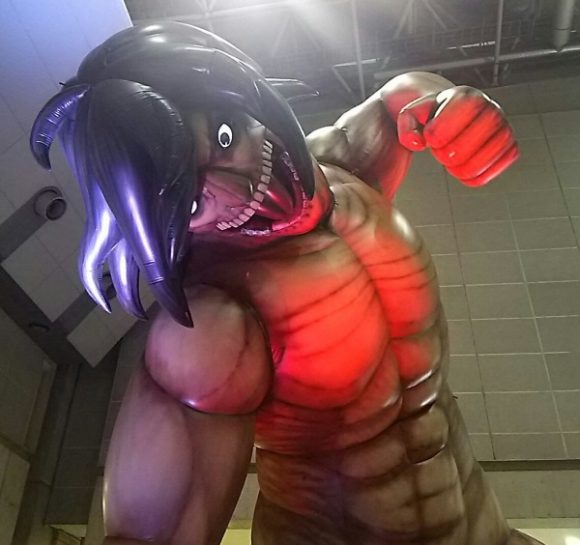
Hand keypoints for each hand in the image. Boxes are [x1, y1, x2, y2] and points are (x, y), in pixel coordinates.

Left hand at [397, 86, 518, 186]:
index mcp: (466, 96)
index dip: (440, 131)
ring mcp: (503, 127)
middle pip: (479, 133)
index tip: (429, 138)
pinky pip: (503, 163)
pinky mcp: (509, 146)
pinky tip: (461, 171)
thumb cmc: (430, 118)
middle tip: (439, 153)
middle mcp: (490, 108)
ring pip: (494, 150)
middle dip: (452, 152)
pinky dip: (478, 175)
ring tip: (450, 162)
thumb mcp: (410, 116)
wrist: (448, 119)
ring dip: (465, 166)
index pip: (462, 111)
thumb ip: (406, 126)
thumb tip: (417, 143)